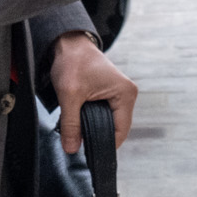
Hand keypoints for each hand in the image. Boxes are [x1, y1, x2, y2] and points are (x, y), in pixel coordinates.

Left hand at [49, 31, 136, 153]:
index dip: (104, 144)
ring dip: (95, 128)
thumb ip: (71, 124)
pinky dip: (93, 120)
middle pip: (116, 128)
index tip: (87, 152)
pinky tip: (80, 121)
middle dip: (98, 136)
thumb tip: (71, 149)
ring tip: (78, 131)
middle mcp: (128, 95)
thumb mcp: (69, 95)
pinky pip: (105, 115)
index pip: (120, 132)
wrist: (69, 44)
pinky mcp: (111, 94)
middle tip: (78, 143)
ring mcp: (120, 94)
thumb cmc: (73, 62)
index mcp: (125, 94)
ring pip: (109, 122)